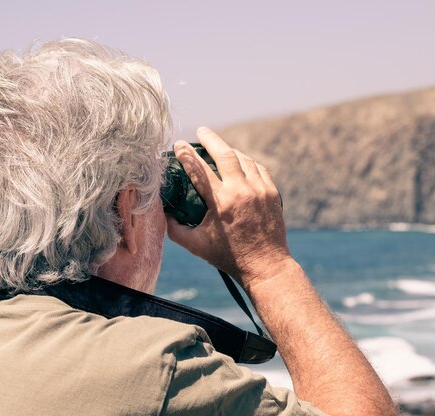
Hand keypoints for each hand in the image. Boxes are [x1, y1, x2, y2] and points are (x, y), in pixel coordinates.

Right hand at [166, 127, 290, 289]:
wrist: (266, 265)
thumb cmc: (228, 257)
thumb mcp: (196, 245)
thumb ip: (174, 228)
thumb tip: (163, 211)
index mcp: (221, 203)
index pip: (199, 169)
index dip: (186, 154)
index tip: (178, 144)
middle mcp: (241, 192)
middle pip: (224, 154)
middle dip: (211, 139)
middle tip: (201, 131)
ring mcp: (260, 190)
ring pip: (243, 158)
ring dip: (229, 149)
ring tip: (219, 147)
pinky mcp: (272, 192)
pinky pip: (258, 168)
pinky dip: (246, 161)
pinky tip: (239, 161)